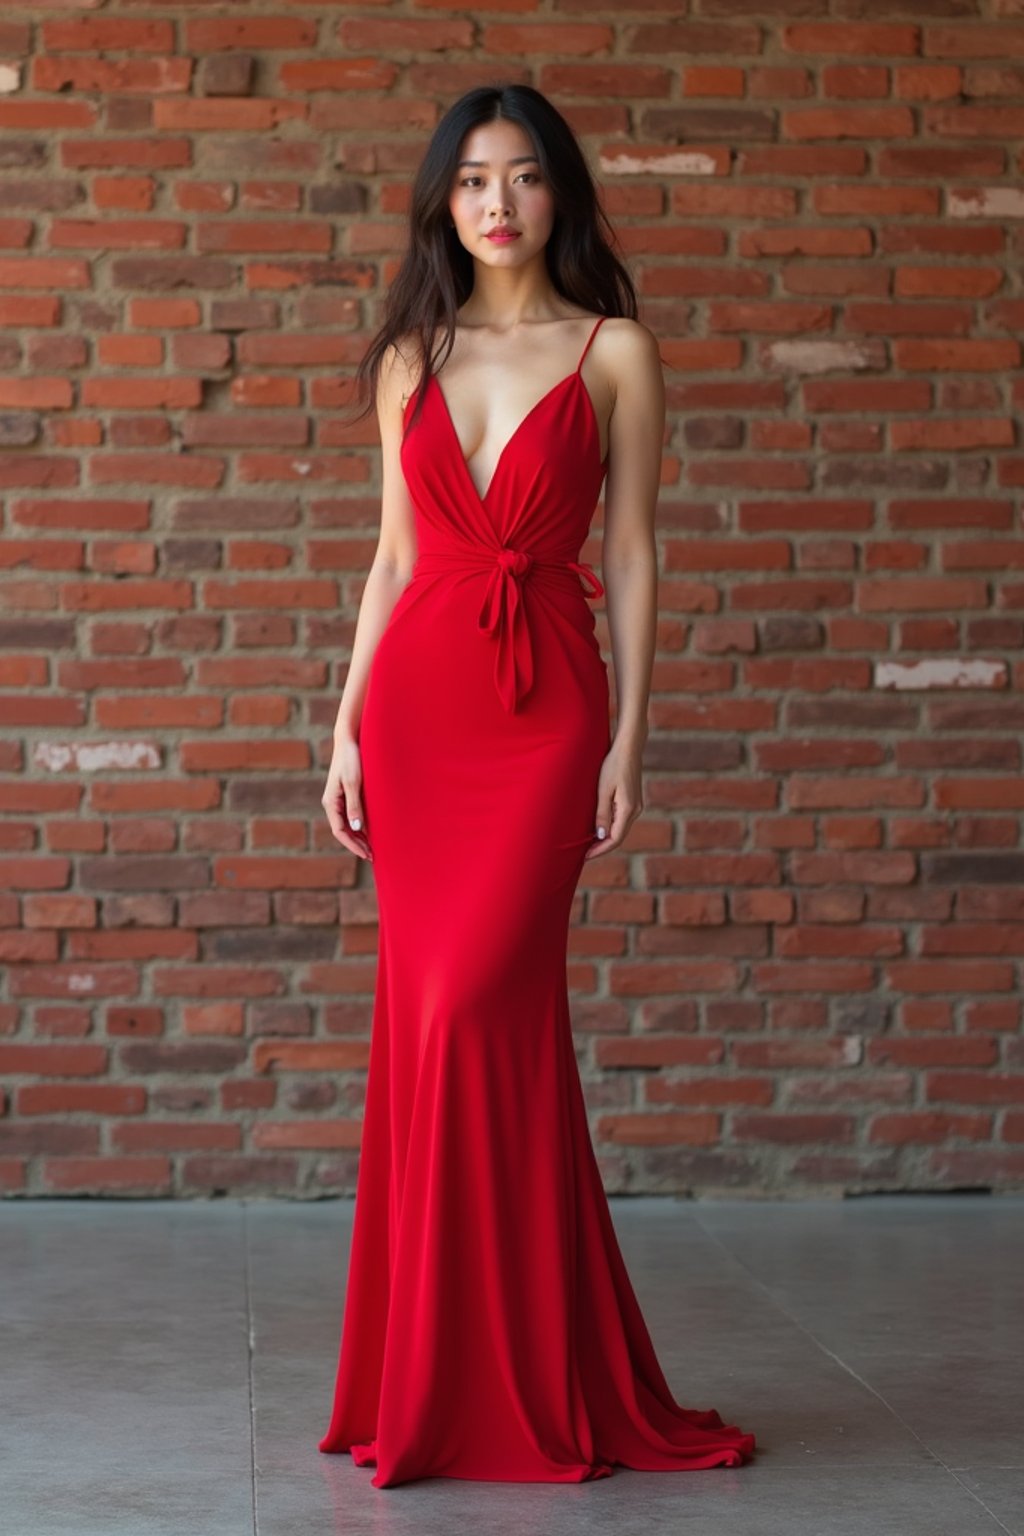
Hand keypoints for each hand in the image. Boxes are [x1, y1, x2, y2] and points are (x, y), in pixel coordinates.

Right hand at [322, 734, 372, 861]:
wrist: (348, 740)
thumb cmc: (351, 759)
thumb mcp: (353, 783)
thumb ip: (354, 806)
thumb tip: (357, 829)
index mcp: (331, 803)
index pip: (340, 831)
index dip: (353, 845)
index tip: (367, 854)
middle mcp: (332, 804)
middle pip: (343, 831)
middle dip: (357, 845)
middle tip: (373, 856)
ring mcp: (338, 800)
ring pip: (347, 825)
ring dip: (359, 837)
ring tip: (373, 848)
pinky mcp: (346, 794)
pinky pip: (351, 816)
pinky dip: (360, 826)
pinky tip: (371, 831)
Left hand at [583, 736, 644, 860]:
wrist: (629, 747)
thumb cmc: (613, 765)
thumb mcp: (603, 789)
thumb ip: (602, 814)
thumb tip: (601, 836)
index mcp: (628, 809)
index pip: (614, 839)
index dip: (600, 850)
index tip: (585, 856)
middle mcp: (635, 810)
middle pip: (618, 836)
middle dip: (602, 847)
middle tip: (584, 853)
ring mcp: (636, 805)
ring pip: (620, 829)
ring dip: (606, 838)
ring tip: (589, 843)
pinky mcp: (633, 800)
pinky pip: (621, 820)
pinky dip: (610, 827)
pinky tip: (599, 828)